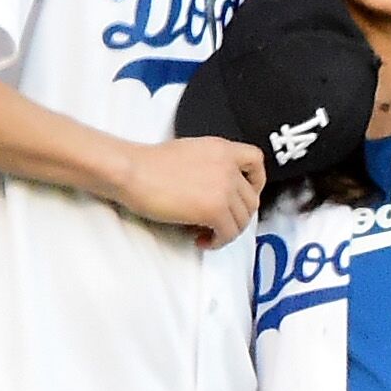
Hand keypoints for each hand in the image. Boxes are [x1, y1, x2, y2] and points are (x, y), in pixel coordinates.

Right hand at [118, 137, 265, 249]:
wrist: (132, 171)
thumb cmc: (149, 164)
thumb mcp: (191, 152)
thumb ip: (212, 165)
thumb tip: (218, 191)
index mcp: (222, 148)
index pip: (257, 161)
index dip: (256, 182)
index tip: (244, 195)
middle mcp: (228, 166)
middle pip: (251, 199)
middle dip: (239, 215)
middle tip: (220, 223)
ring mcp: (224, 188)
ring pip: (242, 220)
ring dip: (227, 231)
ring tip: (207, 233)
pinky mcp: (214, 209)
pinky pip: (228, 233)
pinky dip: (217, 241)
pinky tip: (201, 239)